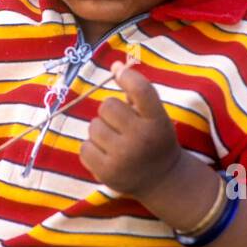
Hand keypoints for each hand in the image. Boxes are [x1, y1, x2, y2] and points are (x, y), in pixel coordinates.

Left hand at [80, 61, 180, 199]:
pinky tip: (107, 154)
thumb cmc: (155, 139)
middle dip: (111, 112)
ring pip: (93, 126)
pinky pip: (84, 147)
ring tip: (115, 142)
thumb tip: (115, 65)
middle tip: (121, 124)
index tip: (118, 71)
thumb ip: (137, 92)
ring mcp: (123, 158)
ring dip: (101, 130)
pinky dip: (92, 148)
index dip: (126, 75)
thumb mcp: (156, 116)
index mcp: (157, 121)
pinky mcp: (106, 173)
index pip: (140, 89)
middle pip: (108, 105)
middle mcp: (142, 139)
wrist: (161, 180)